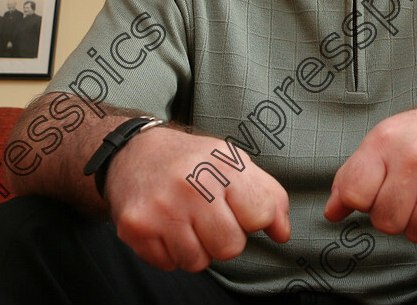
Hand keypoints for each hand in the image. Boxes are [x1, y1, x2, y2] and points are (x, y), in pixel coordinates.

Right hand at [106, 127, 290, 272]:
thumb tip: (282, 233)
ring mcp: (162, 207)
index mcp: (222, 164)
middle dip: (225, 238)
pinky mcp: (136, 227)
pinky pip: (168, 264)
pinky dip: (170, 252)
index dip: (253, 218)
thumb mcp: (234, 163)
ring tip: (186, 221)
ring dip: (196, 248)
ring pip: (198, 262)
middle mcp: (191, 184)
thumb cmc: (192, 161)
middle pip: (230, 246)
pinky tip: (166, 226)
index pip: (260, 214)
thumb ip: (268, 195)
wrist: (134, 152)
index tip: (239, 208)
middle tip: (210, 217)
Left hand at [324, 97, 416, 243]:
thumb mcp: (384, 140)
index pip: (354, 193)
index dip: (360, 202)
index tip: (373, 193)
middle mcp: (415, 158)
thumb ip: (354, 175)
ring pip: (416, 233)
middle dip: (393, 215)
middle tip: (407, 194)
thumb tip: (332, 212)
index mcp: (386, 141)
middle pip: (384, 221)